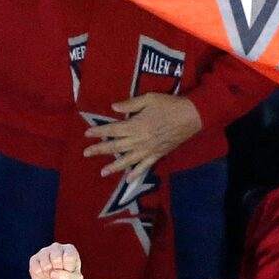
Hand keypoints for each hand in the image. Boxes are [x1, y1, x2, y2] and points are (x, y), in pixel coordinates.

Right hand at [30, 242, 84, 278]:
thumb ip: (69, 277)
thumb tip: (53, 273)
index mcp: (69, 249)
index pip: (69, 258)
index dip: (69, 269)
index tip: (69, 270)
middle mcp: (56, 247)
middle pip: (56, 259)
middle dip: (58, 271)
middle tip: (59, 272)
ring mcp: (44, 251)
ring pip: (46, 265)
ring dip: (49, 274)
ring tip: (52, 274)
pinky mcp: (34, 259)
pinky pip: (36, 269)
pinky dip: (41, 276)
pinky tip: (44, 274)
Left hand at [83, 91, 202, 177]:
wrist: (191, 116)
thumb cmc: (169, 105)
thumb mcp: (149, 99)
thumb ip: (130, 104)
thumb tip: (113, 107)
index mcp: (136, 125)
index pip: (113, 130)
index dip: (99, 132)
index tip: (87, 134)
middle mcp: (139, 140)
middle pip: (116, 146)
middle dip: (100, 149)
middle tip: (86, 153)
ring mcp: (148, 149)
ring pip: (128, 160)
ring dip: (114, 166)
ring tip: (102, 172)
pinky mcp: (158, 154)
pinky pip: (145, 166)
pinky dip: (136, 173)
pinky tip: (128, 179)